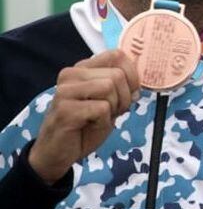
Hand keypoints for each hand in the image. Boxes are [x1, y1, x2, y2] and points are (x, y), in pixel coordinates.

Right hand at [28, 49, 140, 184]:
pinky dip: (104, 122)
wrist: (57, 153)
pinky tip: (90, 127)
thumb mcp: (108, 102)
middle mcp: (71, 75)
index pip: (117, 55)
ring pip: (109, 87)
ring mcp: (65, 91)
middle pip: (117, 74)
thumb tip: (139, 83)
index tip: (130, 93)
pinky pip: (101, 108)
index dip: (132, 75)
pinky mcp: (65, 110)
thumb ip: (121, 87)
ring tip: (100, 119)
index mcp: (82, 68)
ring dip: (114, 108)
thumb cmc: (85, 126)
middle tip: (112, 112)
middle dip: (124, 97)